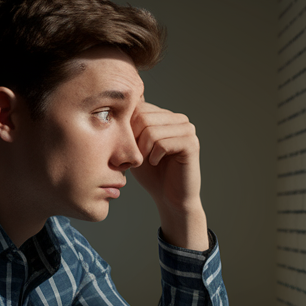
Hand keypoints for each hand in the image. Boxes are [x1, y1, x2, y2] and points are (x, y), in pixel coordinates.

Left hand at [130, 102, 207, 249]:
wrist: (169, 198)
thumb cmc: (150, 173)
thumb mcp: (133, 147)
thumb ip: (128, 127)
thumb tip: (114, 106)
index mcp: (164, 115)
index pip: (137, 107)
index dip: (127, 128)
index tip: (130, 148)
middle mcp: (178, 118)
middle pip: (142, 116)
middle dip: (133, 140)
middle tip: (137, 157)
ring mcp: (187, 129)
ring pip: (151, 130)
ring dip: (142, 150)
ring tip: (147, 160)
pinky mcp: (191, 143)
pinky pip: (162, 144)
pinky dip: (154, 156)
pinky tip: (156, 163)